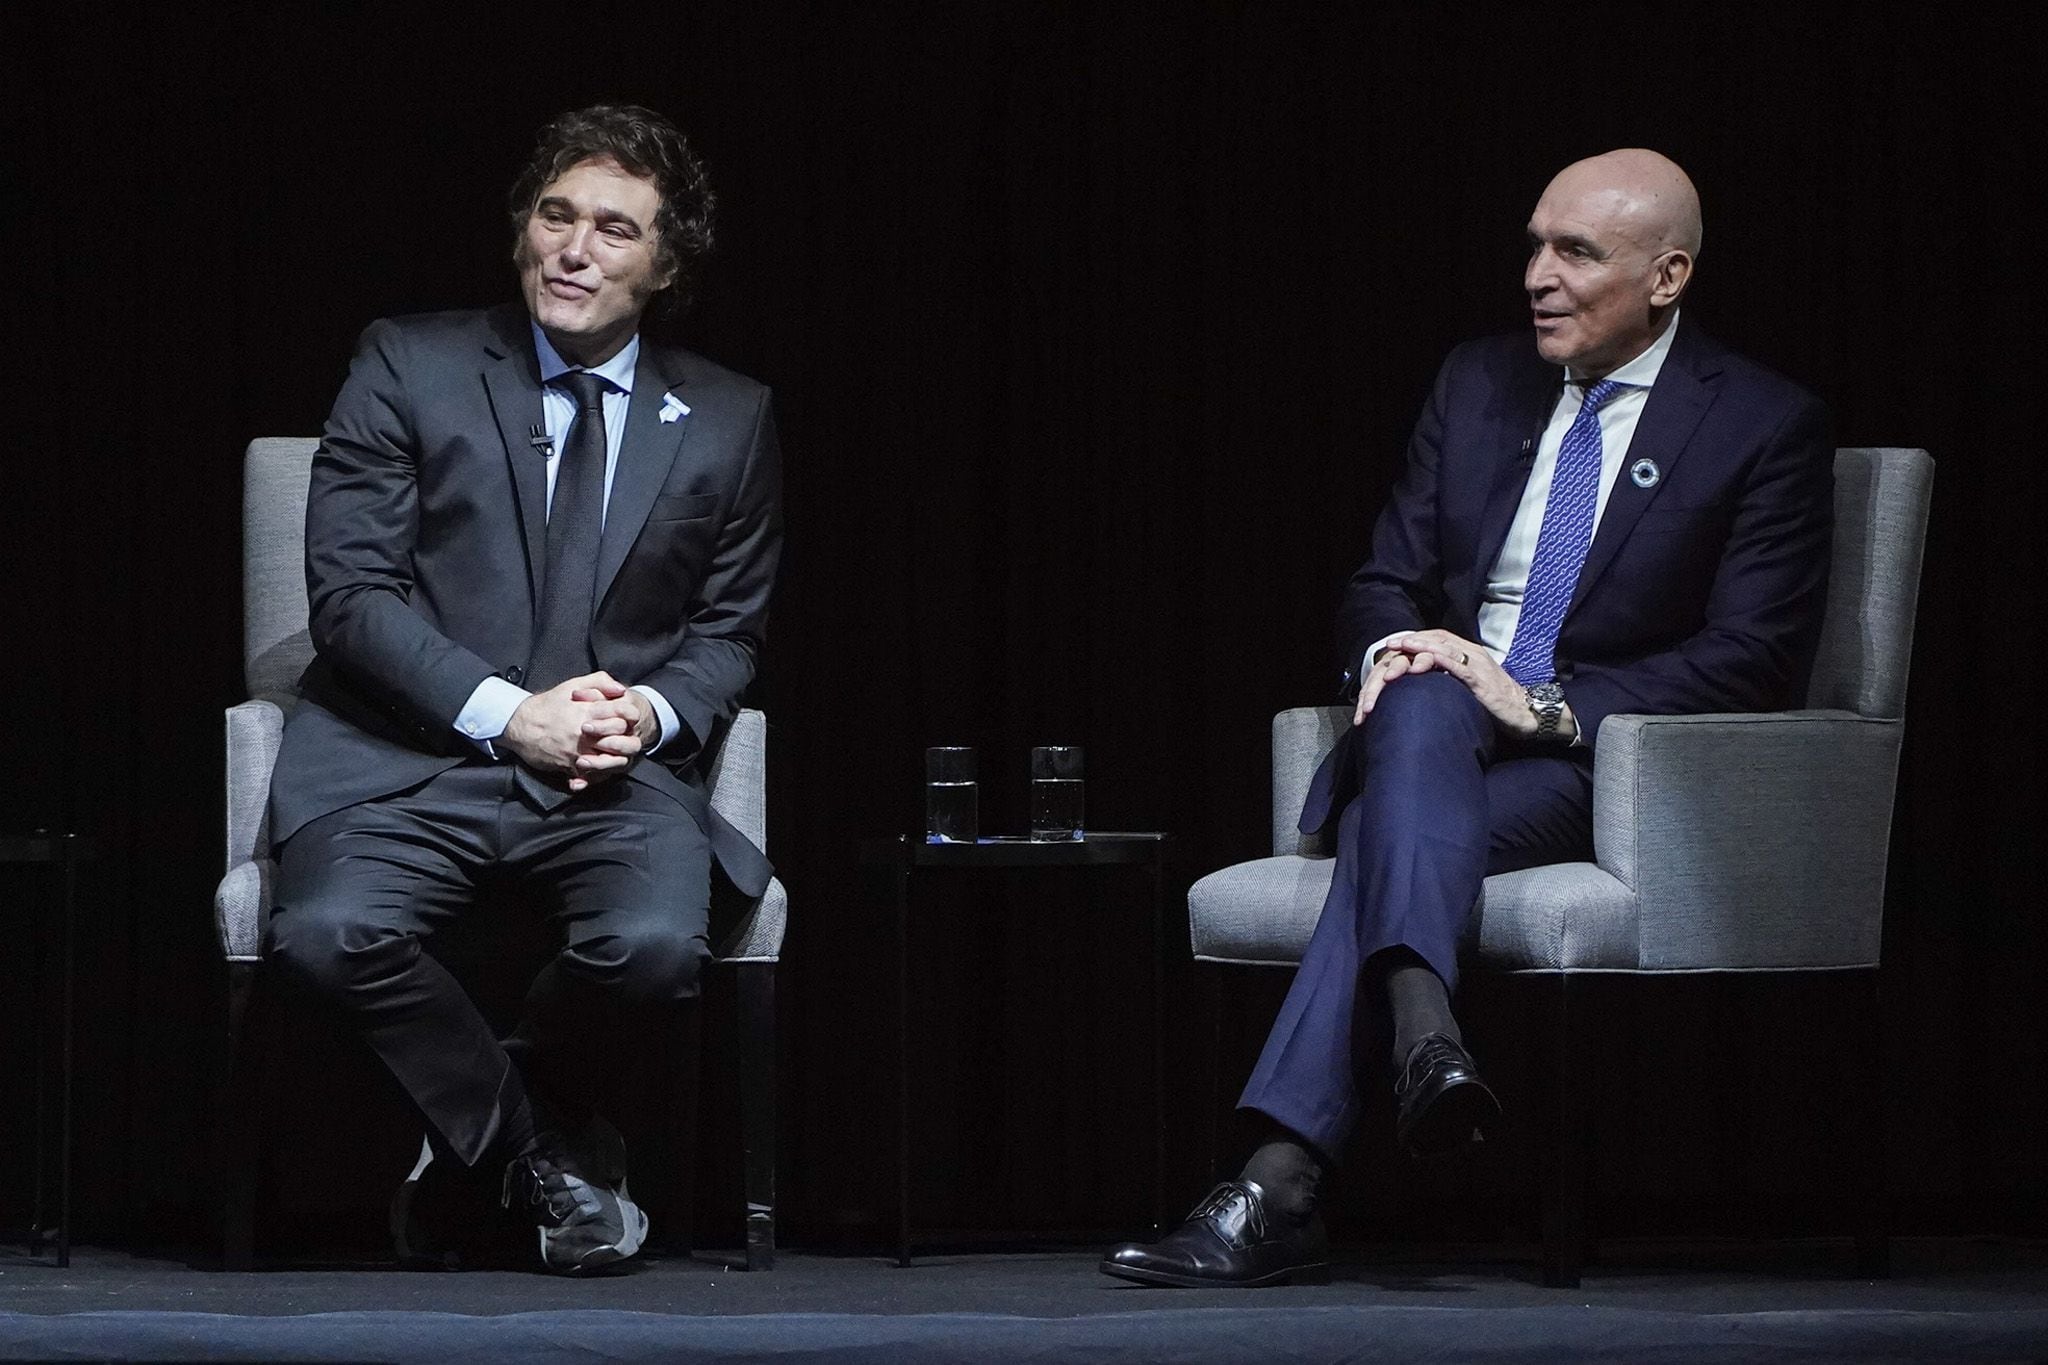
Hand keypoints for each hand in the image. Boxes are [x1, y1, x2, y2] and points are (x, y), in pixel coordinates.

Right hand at [500, 672, 651, 792]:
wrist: (520, 725)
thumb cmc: (547, 705)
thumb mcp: (572, 685)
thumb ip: (600, 681)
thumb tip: (621, 690)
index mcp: (589, 711)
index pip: (624, 714)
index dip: (631, 716)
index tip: (630, 718)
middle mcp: (586, 733)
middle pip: (621, 740)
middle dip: (627, 739)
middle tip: (626, 738)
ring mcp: (578, 751)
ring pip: (610, 761)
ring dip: (616, 759)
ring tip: (616, 754)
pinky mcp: (569, 766)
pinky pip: (590, 776)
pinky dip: (597, 775)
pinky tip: (600, 768)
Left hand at [1353, 630, 1550, 738]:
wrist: (1527, 712)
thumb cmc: (1499, 703)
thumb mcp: (1473, 686)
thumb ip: (1456, 678)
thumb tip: (1433, 681)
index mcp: (1471, 654)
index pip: (1440, 638)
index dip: (1417, 638)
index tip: (1396, 642)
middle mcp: (1474, 654)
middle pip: (1439, 639)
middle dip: (1413, 640)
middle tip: (1390, 644)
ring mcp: (1478, 665)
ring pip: (1446, 648)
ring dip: (1421, 646)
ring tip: (1400, 646)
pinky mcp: (1481, 680)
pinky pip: (1459, 666)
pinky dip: (1440, 660)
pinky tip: (1425, 658)